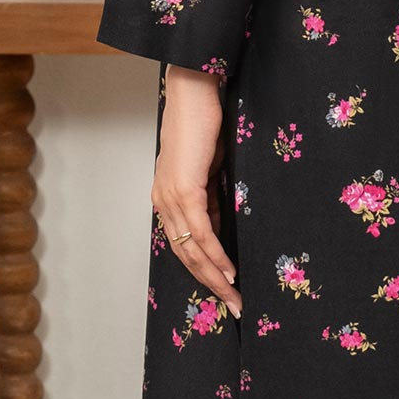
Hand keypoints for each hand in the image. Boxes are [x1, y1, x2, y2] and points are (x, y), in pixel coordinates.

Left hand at [153, 65, 241, 319]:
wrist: (194, 93)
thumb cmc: (203, 123)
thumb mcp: (209, 168)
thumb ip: (211, 195)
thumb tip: (222, 221)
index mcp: (167, 198)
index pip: (183, 245)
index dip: (203, 271)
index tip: (224, 289)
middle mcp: (163, 202)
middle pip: (185, 256)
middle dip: (210, 284)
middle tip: (234, 306)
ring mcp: (171, 197)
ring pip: (192, 250)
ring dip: (215, 277)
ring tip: (235, 297)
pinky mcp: (184, 190)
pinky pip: (201, 232)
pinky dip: (215, 254)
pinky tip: (229, 270)